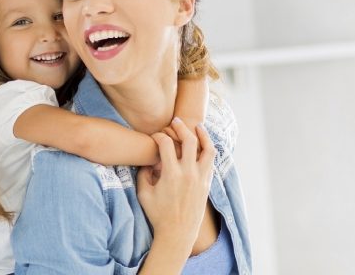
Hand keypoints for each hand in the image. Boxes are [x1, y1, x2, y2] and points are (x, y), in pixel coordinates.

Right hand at [136, 117, 214, 247]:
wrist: (178, 233)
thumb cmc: (158, 214)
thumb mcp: (143, 193)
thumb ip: (143, 174)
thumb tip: (147, 160)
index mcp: (171, 174)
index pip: (166, 144)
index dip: (159, 136)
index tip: (155, 136)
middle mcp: (189, 173)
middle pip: (189, 140)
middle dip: (181, 127)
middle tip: (175, 121)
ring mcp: (201, 178)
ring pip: (208, 148)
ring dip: (202, 134)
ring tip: (197, 126)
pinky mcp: (207, 184)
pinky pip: (211, 161)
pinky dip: (207, 150)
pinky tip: (202, 145)